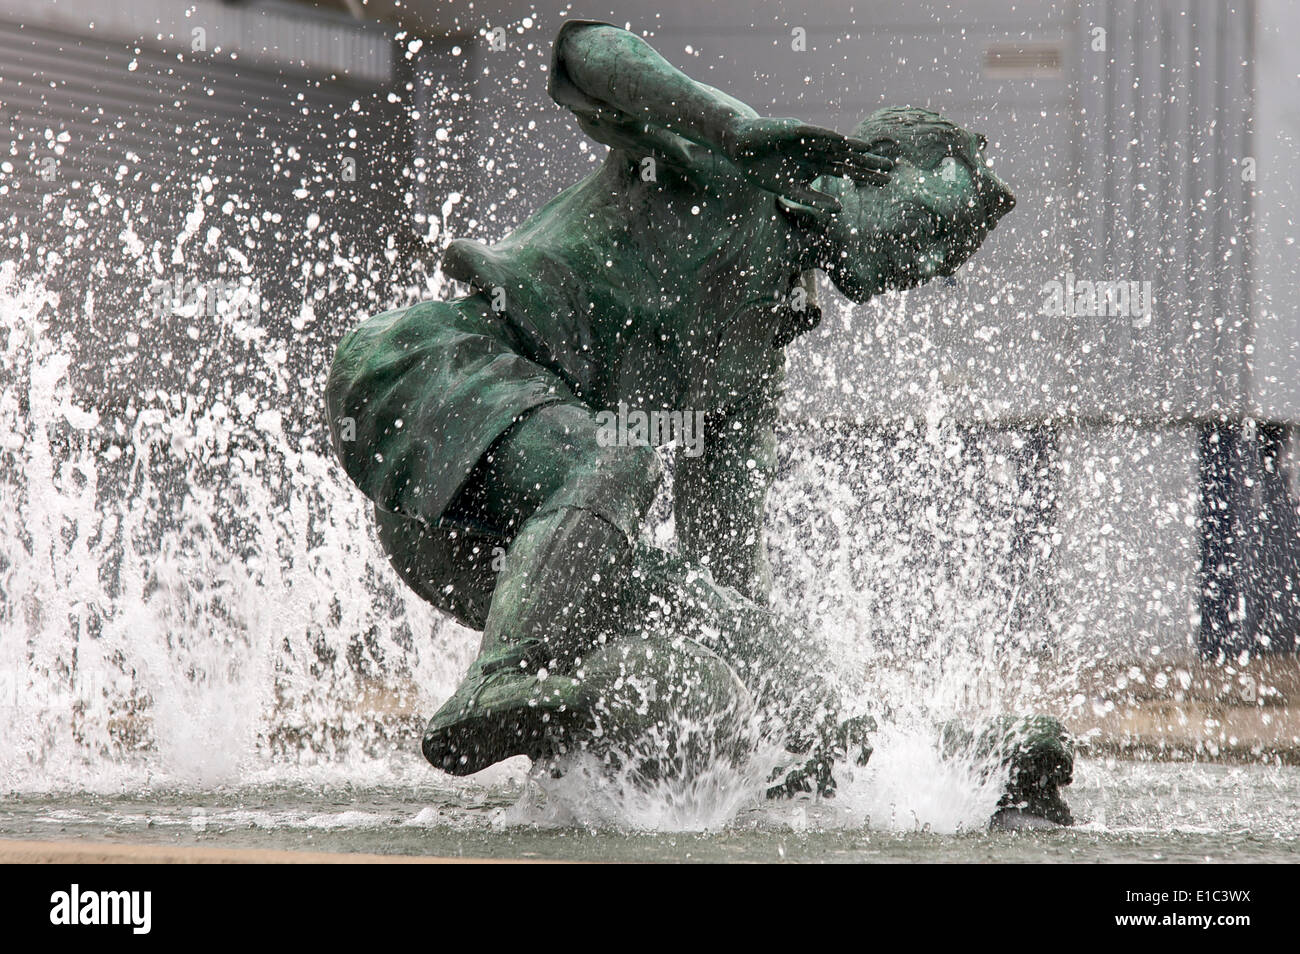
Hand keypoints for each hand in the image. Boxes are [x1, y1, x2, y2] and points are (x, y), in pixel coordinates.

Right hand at [721, 116, 892, 210]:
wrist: (742, 149)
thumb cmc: (764, 170)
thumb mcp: (792, 190)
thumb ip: (814, 200)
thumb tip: (839, 210)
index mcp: (817, 166)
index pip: (847, 171)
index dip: (866, 176)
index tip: (886, 182)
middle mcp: (817, 152)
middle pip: (848, 159)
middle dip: (868, 163)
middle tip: (891, 168)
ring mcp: (809, 141)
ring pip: (836, 146)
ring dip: (853, 148)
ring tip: (873, 152)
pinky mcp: (795, 131)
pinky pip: (815, 134)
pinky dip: (829, 138)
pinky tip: (844, 141)